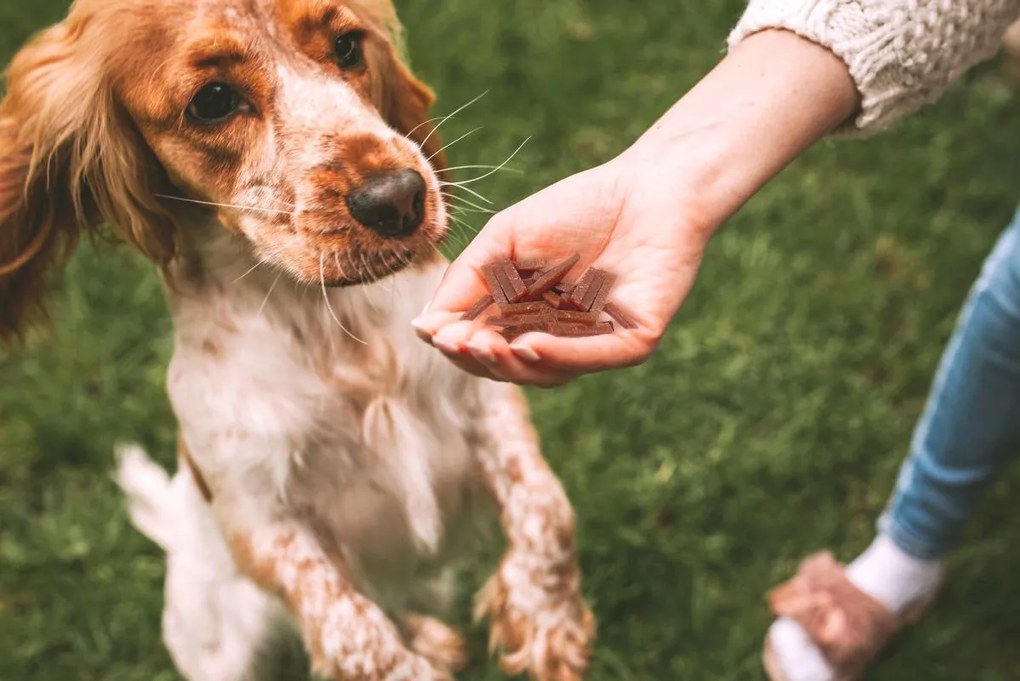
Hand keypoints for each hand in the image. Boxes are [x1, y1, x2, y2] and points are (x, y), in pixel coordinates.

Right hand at [413, 30, 857, 385]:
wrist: (651, 185)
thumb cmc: (578, 208)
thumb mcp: (505, 241)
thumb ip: (467, 281)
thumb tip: (423, 329)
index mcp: (525, 315)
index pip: (483, 343)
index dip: (459, 343)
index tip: (436, 333)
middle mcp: (558, 336)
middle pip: (509, 365)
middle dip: (481, 358)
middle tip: (460, 343)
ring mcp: (595, 343)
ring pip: (547, 372)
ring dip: (513, 363)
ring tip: (486, 347)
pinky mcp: (632, 341)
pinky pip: (592, 357)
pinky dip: (559, 355)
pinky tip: (529, 346)